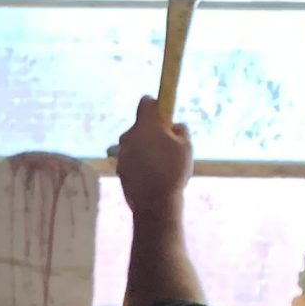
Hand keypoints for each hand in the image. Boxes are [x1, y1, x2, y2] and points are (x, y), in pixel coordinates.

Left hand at [116, 95, 192, 217]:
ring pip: (135, 143)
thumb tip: (174, 126)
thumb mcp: (186, 146)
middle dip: (152, 131)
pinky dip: (139, 162)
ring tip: (161, 164)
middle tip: (167, 144)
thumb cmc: (173, 171)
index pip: (145, 102)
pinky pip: (131, 159)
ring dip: (145, 147)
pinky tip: (151, 175)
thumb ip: (180, 130)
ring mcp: (121, 153)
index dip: (156, 105)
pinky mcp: (119, 169)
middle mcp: (128, 136)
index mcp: (145, 125)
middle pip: (140, 125)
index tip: (164, 115)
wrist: (154, 203)